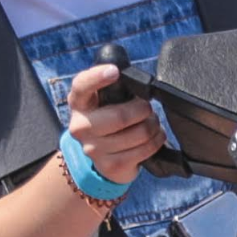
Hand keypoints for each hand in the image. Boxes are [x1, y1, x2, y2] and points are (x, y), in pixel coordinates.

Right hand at [64, 64, 164, 184]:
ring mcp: (93, 149)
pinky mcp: (110, 166)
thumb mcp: (106, 98)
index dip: (97, 77)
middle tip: (146, 108)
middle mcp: (81, 126)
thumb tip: (129, 70)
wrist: (102, 154)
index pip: (82, 86)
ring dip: (153, 126)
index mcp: (79, 102)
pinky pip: (145, 150)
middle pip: (120, 116)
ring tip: (150, 123)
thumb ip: (115, 83)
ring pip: (139, 133)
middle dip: (143, 109)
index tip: (114, 71)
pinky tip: (152, 137)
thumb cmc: (109, 117)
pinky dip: (156, 141)